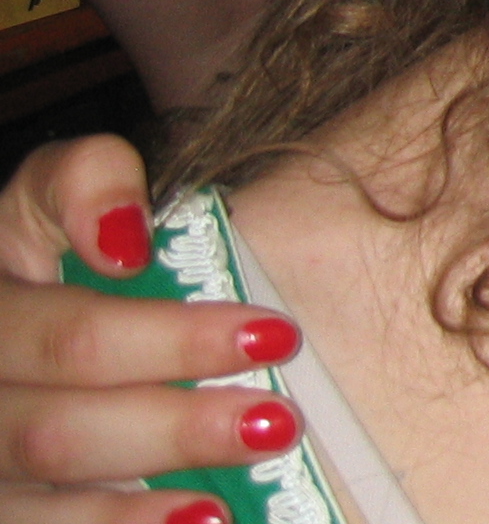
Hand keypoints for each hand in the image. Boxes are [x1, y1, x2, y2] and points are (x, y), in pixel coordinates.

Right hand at [0, 137, 301, 523]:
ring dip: (129, 514)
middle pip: (53, 432)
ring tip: (220, 509)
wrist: (28, 338)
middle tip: (279, 422)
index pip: (70, 338)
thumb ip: (88, 180)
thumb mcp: (54, 194)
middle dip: (173, 430)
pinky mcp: (3, 505)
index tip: (273, 335)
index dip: (168, 341)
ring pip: (32, 507)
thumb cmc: (58, 249)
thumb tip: (125, 239)